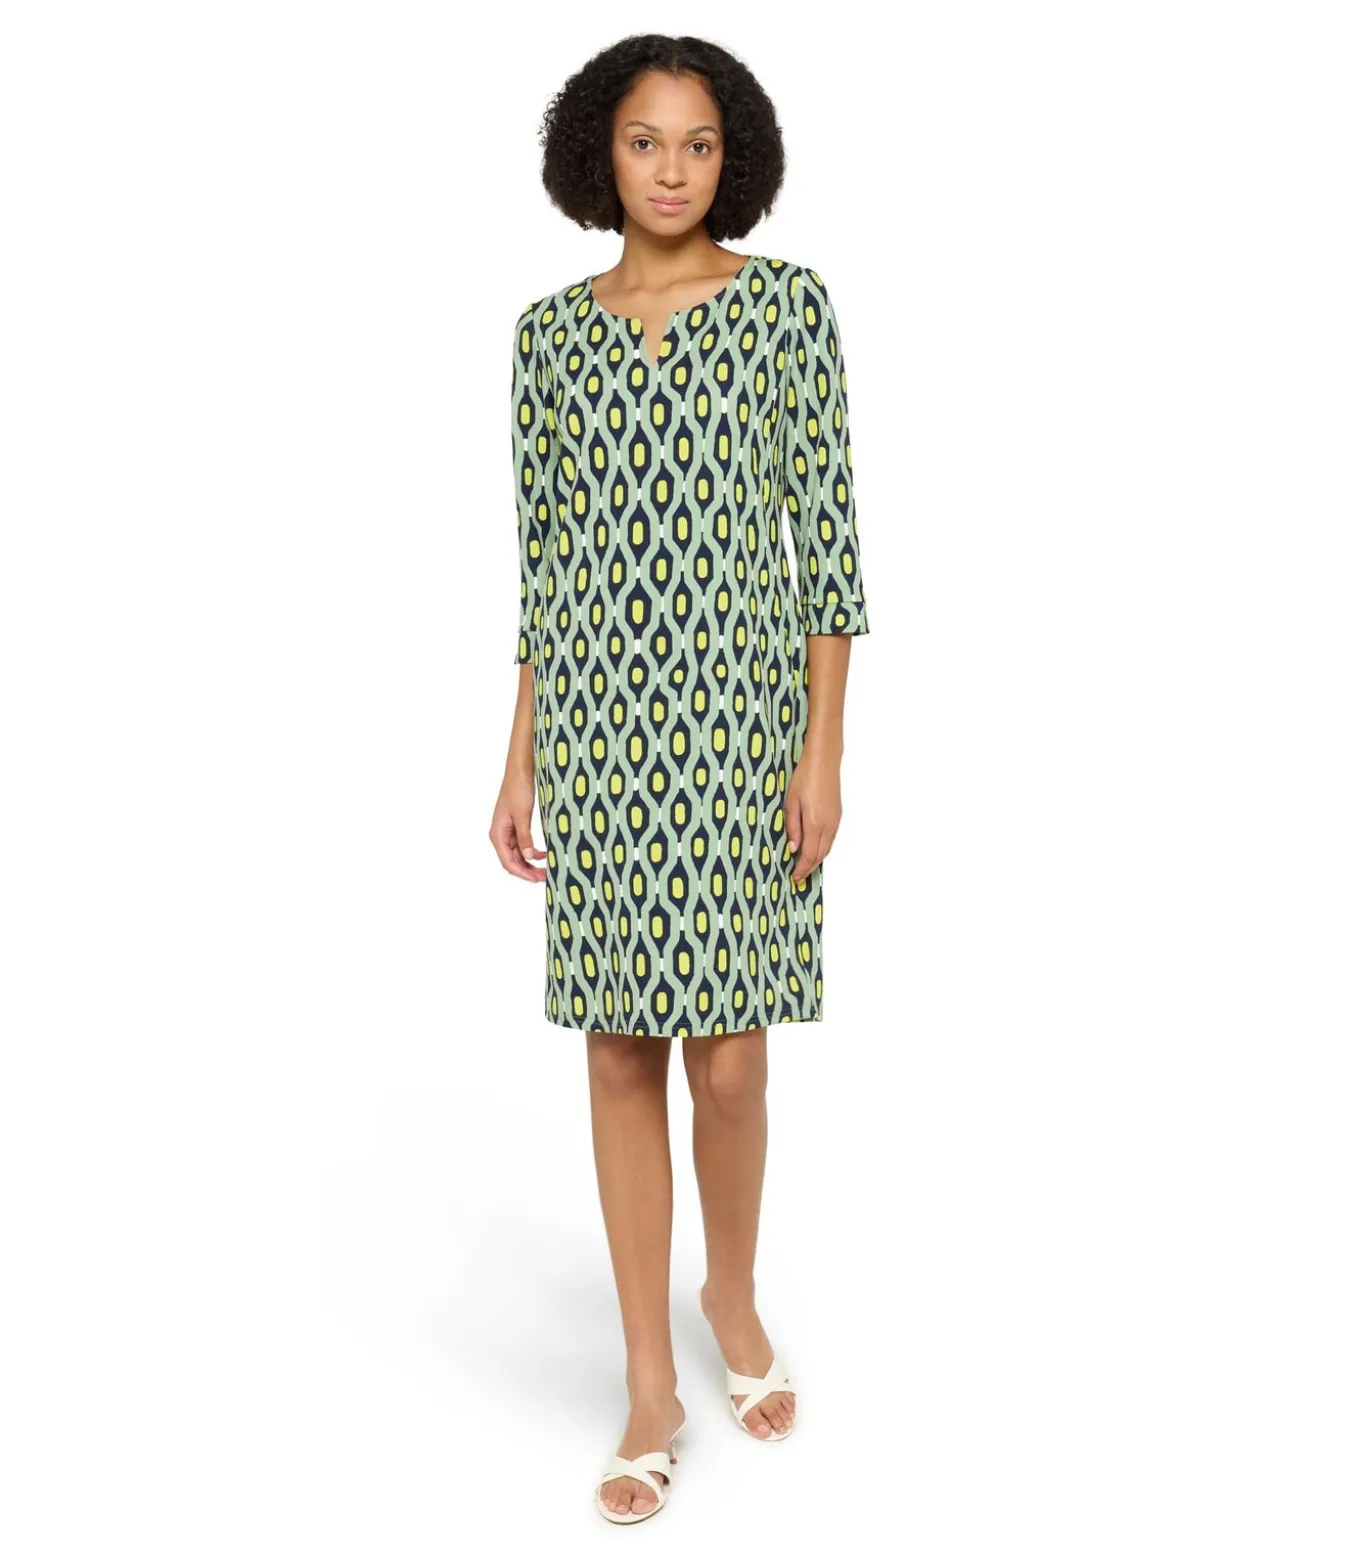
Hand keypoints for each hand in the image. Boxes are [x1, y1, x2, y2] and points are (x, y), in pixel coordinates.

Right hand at [490, 771, 546, 881]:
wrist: (520, 771)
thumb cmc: (518, 789)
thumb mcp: (522, 815)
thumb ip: (525, 837)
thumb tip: (528, 857)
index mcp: (497, 834)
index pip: (508, 862)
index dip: (522, 873)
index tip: (537, 879)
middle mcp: (500, 835)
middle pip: (513, 861)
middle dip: (528, 871)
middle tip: (545, 876)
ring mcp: (507, 832)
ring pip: (518, 855)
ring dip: (530, 863)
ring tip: (546, 868)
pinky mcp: (515, 827)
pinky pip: (522, 845)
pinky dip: (532, 852)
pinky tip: (543, 854)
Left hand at [785, 742, 841, 884]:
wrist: (824, 762)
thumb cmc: (804, 778)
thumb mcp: (791, 803)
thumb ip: (793, 828)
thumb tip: (793, 849)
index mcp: (815, 824)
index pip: (809, 855)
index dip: (802, 869)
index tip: (794, 877)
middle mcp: (828, 826)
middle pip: (820, 855)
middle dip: (809, 868)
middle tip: (799, 877)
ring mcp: (835, 821)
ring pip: (827, 849)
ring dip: (816, 860)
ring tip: (805, 867)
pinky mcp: (838, 816)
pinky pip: (831, 840)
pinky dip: (822, 849)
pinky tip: (814, 849)